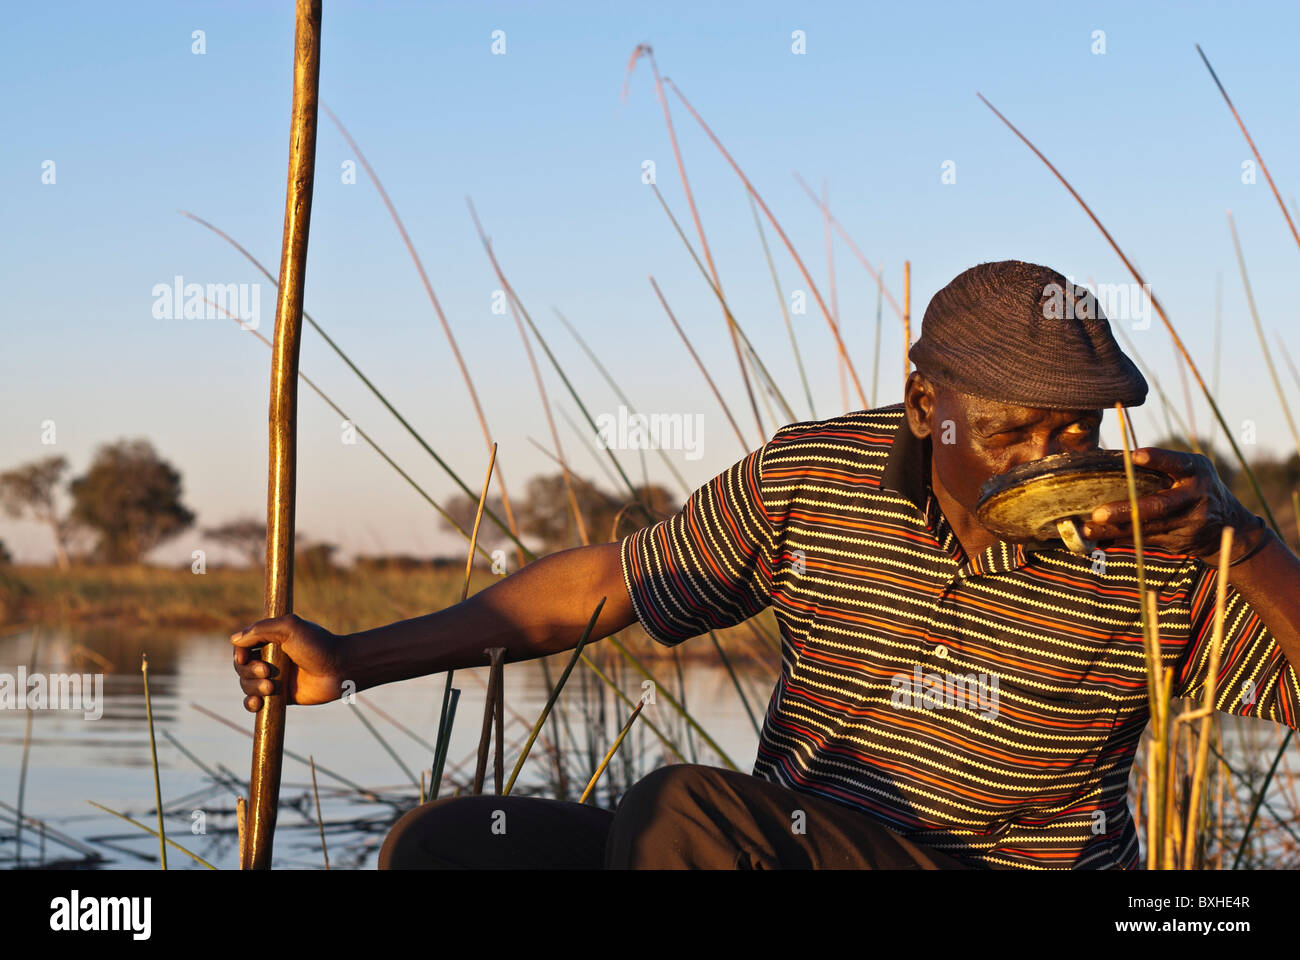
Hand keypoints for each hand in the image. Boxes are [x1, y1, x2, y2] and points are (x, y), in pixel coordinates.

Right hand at [231, 614, 347, 711]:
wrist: (340, 669)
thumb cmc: (318, 645)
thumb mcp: (290, 628)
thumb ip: (260, 629)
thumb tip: (234, 640)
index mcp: (272, 639)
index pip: (243, 646)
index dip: (240, 654)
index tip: (245, 658)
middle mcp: (270, 658)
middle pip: (242, 667)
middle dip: (249, 671)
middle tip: (268, 672)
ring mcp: (274, 678)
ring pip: (246, 685)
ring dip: (253, 687)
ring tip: (271, 687)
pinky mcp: (279, 696)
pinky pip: (255, 702)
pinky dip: (251, 703)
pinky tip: (257, 703)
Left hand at [1080, 447, 1262, 561]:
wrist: (1229, 526)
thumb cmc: (1197, 487)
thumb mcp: (1191, 470)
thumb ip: (1163, 466)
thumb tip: (1117, 459)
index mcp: (1197, 472)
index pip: (1178, 463)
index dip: (1159, 459)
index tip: (1135, 455)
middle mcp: (1196, 498)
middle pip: (1159, 506)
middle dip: (1127, 510)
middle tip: (1098, 512)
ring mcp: (1189, 523)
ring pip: (1147, 528)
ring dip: (1114, 529)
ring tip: (1087, 530)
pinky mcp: (1180, 541)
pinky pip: (1145, 540)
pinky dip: (1120, 539)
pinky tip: (1097, 539)